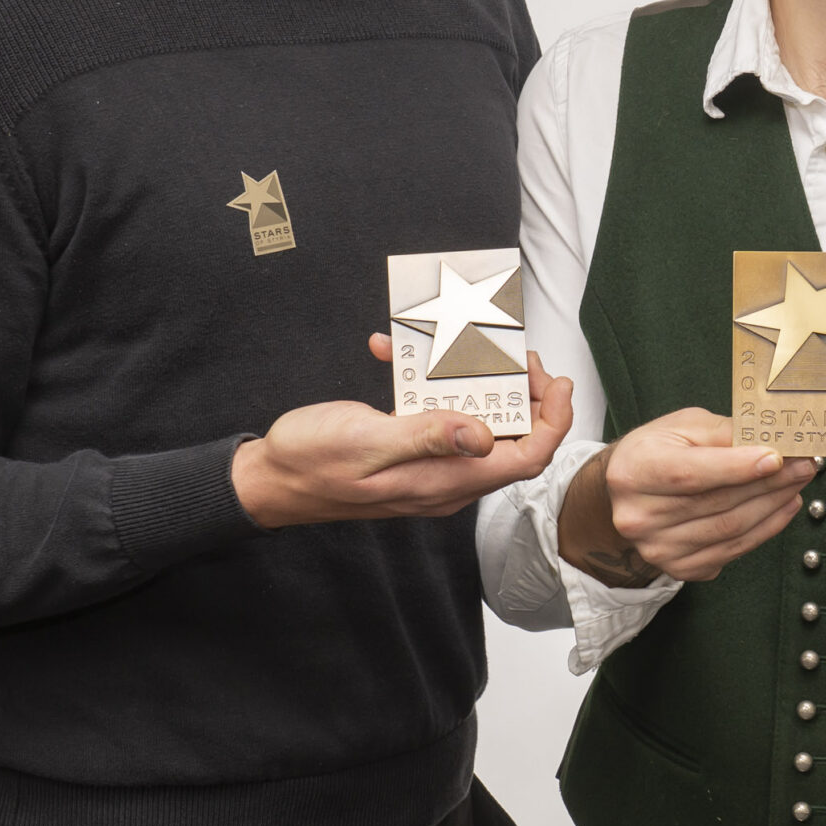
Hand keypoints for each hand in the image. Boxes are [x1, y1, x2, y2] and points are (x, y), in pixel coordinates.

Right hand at [231, 336, 573, 528]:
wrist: (270, 479)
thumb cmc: (312, 464)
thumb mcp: (368, 442)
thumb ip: (427, 435)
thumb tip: (484, 434)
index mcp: (445, 482)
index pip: (526, 457)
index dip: (553, 420)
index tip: (555, 379)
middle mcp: (446, 479)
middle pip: (510, 439)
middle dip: (522, 394)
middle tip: (513, 354)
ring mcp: (428, 466)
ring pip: (475, 423)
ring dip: (473, 381)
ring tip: (464, 343)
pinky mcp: (408, 451)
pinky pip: (433, 417)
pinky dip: (423, 382)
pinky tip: (393, 352)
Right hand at [559, 407, 815, 585]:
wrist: (625, 496)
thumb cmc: (658, 452)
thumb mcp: (681, 426)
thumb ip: (723, 432)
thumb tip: (772, 440)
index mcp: (633, 471)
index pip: (690, 473)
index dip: (736, 467)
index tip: (777, 457)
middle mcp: (638, 516)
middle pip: (717, 503)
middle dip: (769, 483)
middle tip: (804, 465)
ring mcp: (657, 549)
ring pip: (730, 530)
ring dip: (773, 506)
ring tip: (797, 483)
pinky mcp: (678, 568)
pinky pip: (732, 551)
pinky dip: (764, 530)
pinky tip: (782, 508)